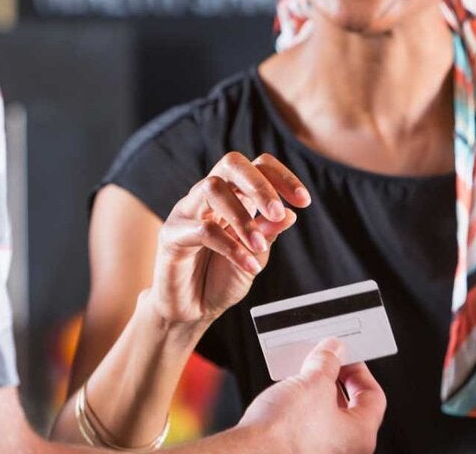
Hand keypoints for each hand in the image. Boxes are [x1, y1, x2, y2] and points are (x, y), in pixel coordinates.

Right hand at [149, 152, 310, 324]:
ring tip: (258, 246)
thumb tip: (290, 214)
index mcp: (233, 197)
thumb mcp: (256, 256)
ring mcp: (187, 211)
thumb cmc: (221, 280)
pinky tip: (248, 265)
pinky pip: (203, 229)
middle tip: (278, 212)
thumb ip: (268, 234)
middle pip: (231, 163)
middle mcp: (209, 197)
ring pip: (213, 188)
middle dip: (260, 185)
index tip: (304, 201)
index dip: (281, 176)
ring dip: (242, 216)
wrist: (192, 311)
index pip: (257, 166)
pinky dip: (231, 248)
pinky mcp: (171, 234)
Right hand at [237, 338, 386, 453]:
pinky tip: (286, 393)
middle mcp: (344, 449)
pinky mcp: (296, 451)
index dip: (360, 371)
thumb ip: (328, 361)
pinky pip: (306, 425)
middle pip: (348, 405)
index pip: (373, 396)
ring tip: (300, 373)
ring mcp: (320, 452)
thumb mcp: (313, 382)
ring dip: (314, 391)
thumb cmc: (283, 433)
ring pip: (324, 415)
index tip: (345, 356)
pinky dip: (300, 407)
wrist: (249, 453)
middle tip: (322, 360)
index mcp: (361, 435)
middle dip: (334, 378)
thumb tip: (333, 350)